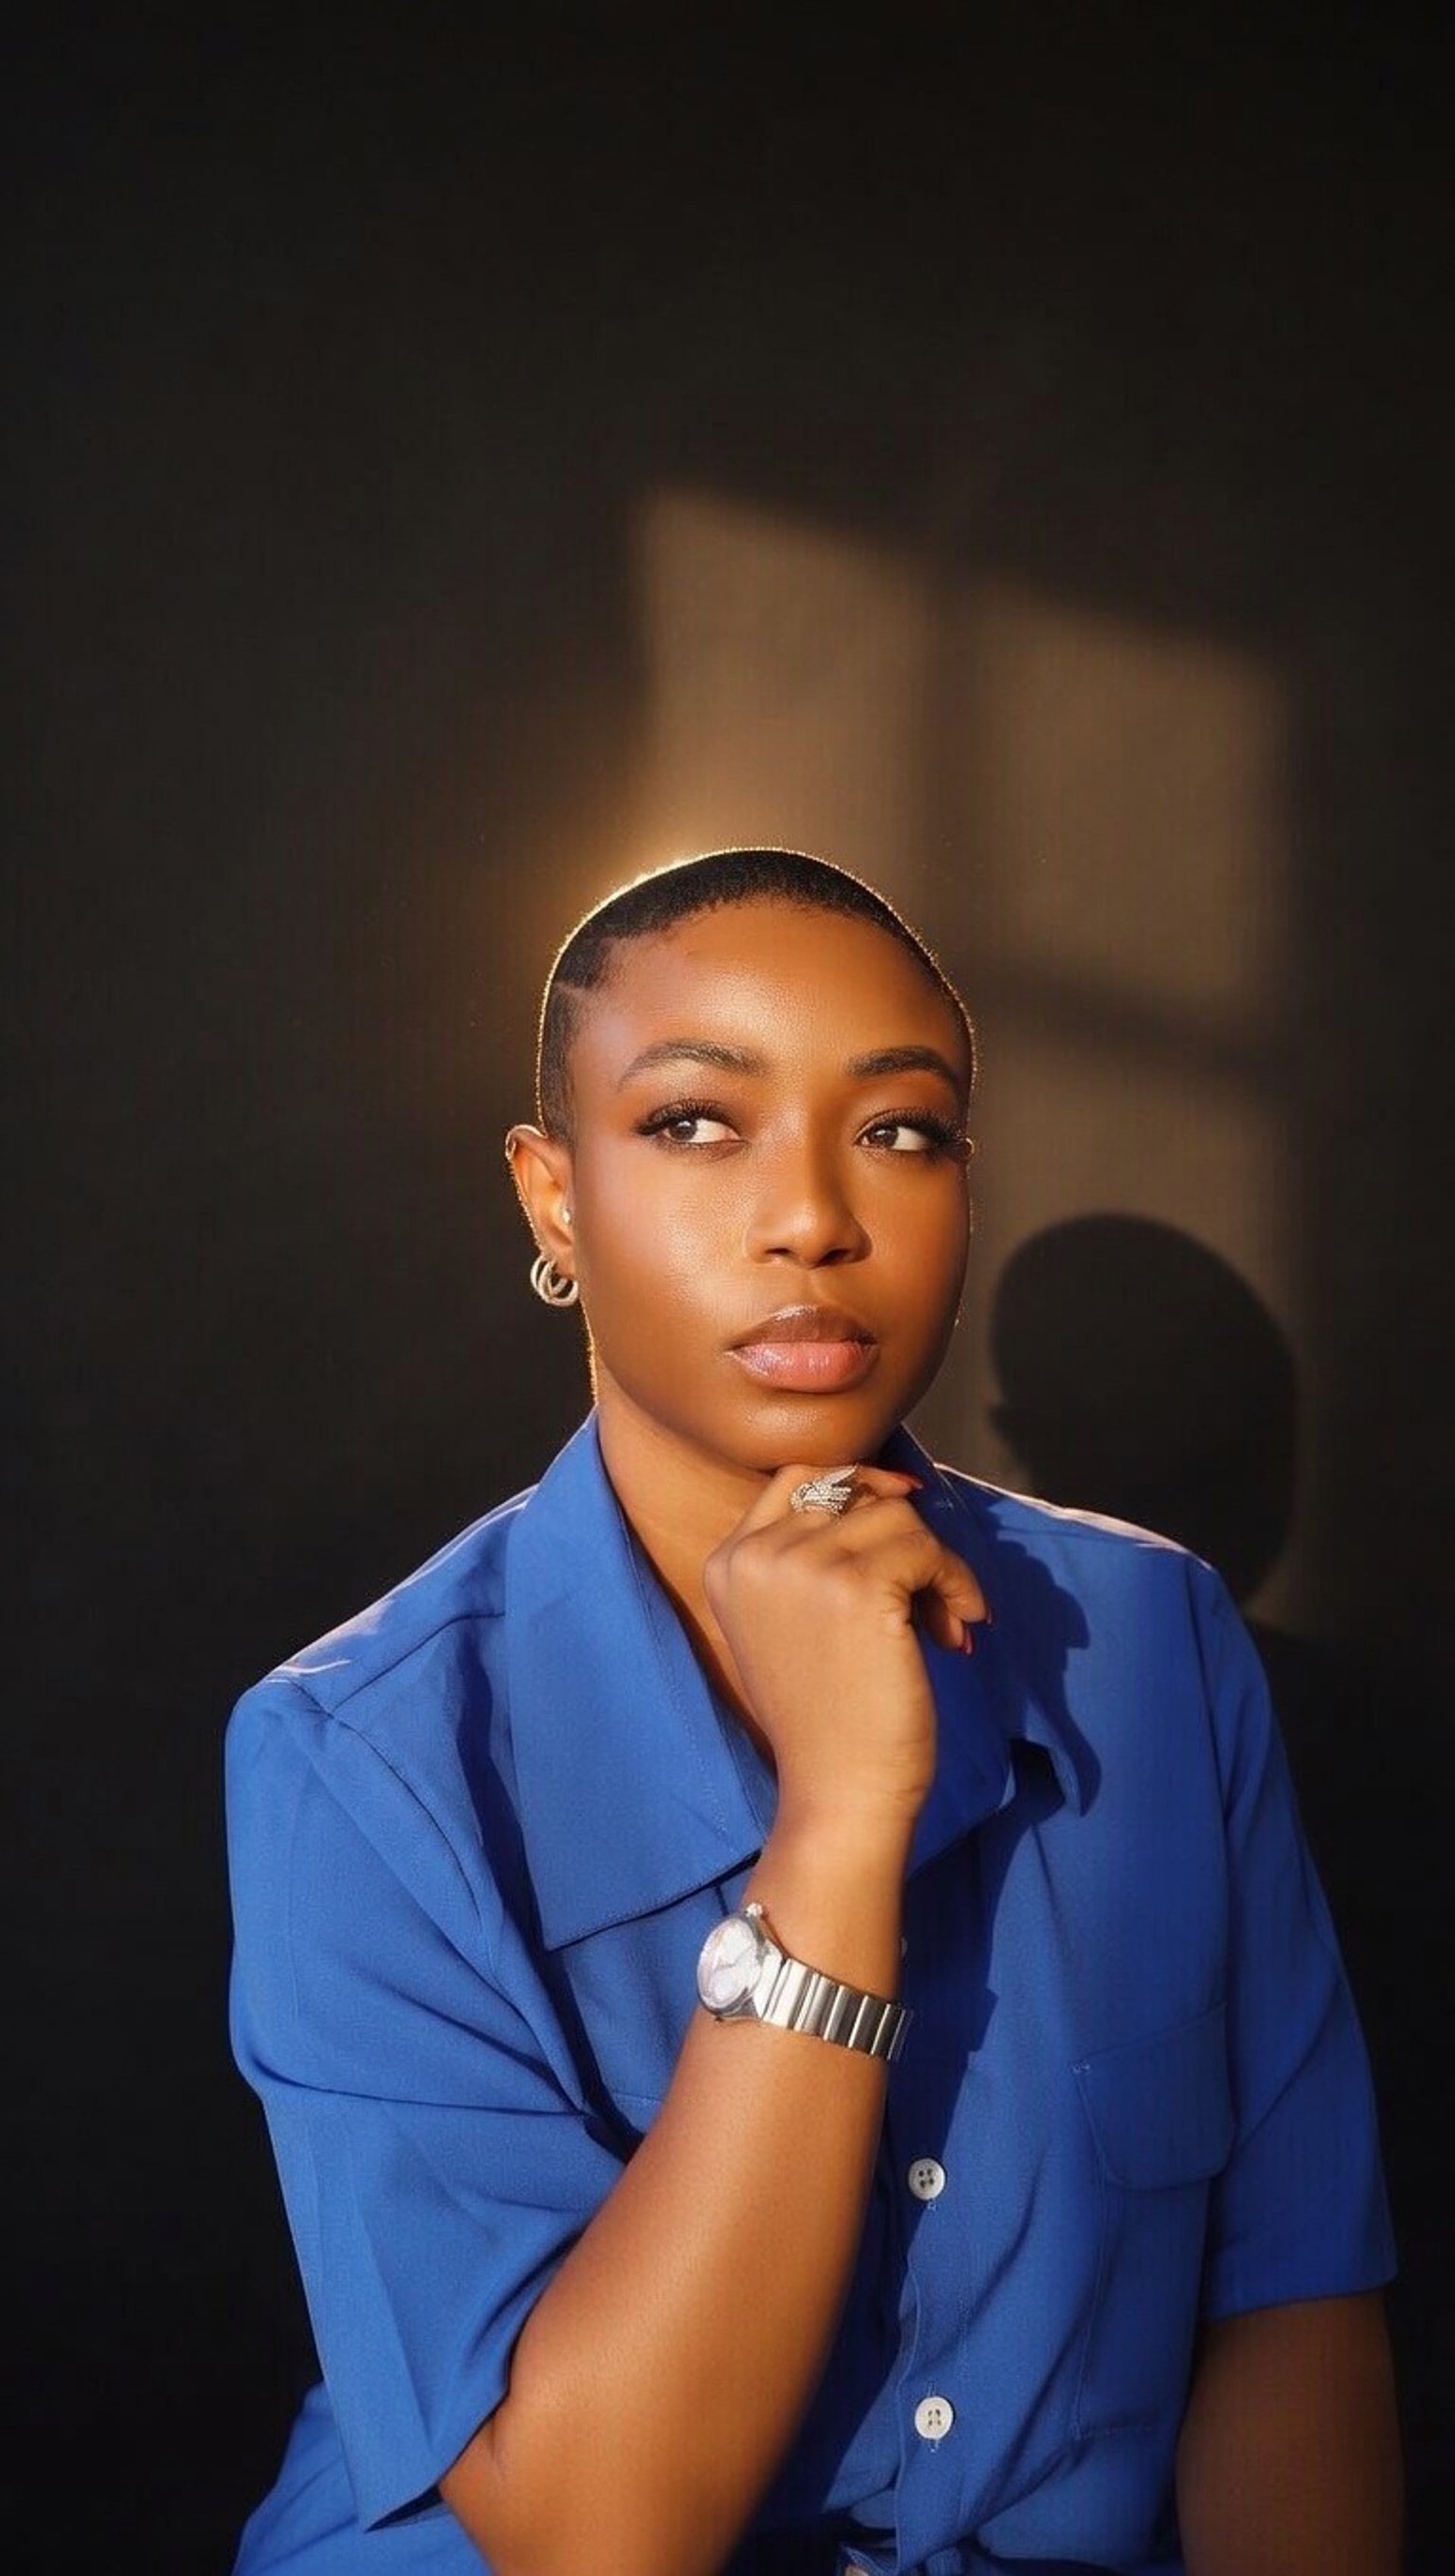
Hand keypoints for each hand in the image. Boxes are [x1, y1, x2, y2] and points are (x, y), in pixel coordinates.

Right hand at [702, 1463, 988, 1833]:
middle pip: (855, 1494)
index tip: (903, 1522)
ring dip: (936, 1567)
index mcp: (729, 1562)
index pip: (798, 1477)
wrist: (837, 1792)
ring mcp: (804, 1566)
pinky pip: (929, 1549)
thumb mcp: (790, 1623)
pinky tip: (958, 1632)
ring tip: (944, 1624)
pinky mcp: (859, 1587)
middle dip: (901, 1540)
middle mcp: (756, 1555)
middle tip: (927, 1600)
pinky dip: (957, 1584)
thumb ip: (812, 1558)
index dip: (860, 1487)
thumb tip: (897, 1492)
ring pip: (898, 1518)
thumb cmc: (826, 1718)